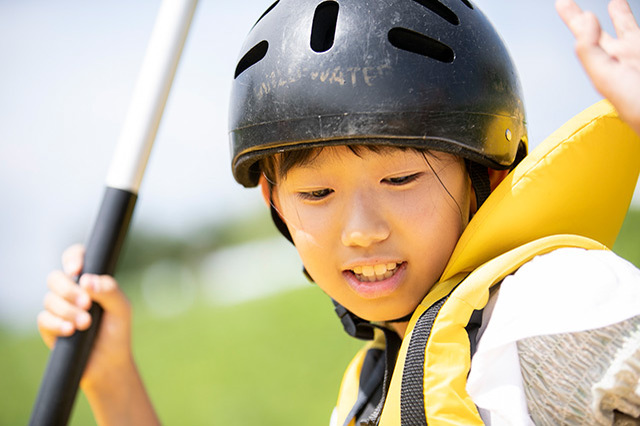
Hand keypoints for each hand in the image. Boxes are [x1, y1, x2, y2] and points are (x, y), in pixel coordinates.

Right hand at [37, 244, 132, 390]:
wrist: (109, 362)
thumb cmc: (117, 330)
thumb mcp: (121, 308)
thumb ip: (109, 290)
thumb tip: (86, 280)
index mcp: (89, 281)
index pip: (76, 259)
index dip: (72, 258)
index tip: (77, 269)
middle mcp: (71, 292)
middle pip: (56, 278)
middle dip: (69, 290)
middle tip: (87, 304)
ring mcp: (58, 309)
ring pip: (49, 299)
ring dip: (68, 310)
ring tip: (86, 324)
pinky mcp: (49, 327)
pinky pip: (44, 319)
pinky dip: (57, 324)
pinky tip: (71, 331)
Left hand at [556, 0, 639, 134]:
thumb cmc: (636, 105)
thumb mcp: (605, 76)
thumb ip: (590, 49)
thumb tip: (585, 19)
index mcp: (603, 64)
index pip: (582, 38)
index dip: (572, 18)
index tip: (562, 2)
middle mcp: (619, 58)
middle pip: (597, 31)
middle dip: (581, 17)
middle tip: (565, 2)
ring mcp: (637, 54)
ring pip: (627, 28)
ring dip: (619, 14)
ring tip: (613, 2)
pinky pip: (639, 31)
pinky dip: (631, 21)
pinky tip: (630, 12)